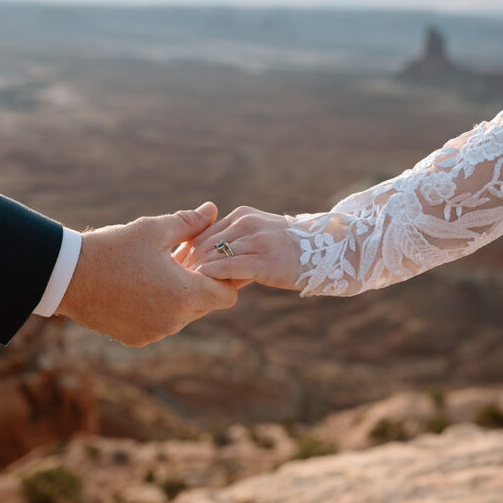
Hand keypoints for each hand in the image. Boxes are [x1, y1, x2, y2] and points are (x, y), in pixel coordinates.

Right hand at [56, 202, 238, 346]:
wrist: (66, 277)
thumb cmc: (111, 249)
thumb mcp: (152, 229)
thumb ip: (188, 222)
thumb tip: (212, 210)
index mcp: (183, 293)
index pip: (227, 294)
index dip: (225, 276)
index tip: (210, 260)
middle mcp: (174, 320)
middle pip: (206, 305)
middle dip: (201, 283)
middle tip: (184, 259)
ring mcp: (155, 333)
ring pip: (184, 315)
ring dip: (180, 296)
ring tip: (161, 270)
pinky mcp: (137, 338)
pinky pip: (161, 324)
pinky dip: (160, 309)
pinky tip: (142, 287)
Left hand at [176, 206, 300, 290]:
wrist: (330, 249)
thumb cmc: (291, 249)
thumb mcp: (260, 237)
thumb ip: (235, 242)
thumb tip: (207, 261)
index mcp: (242, 215)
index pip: (203, 231)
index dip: (185, 251)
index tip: (172, 268)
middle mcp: (246, 222)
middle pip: (203, 243)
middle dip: (186, 263)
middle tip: (171, 281)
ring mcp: (256, 240)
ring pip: (214, 255)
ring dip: (196, 273)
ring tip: (184, 288)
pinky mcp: (265, 260)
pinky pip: (231, 267)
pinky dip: (213, 277)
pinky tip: (204, 288)